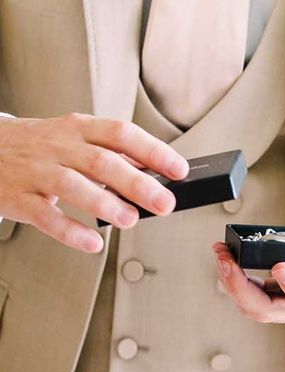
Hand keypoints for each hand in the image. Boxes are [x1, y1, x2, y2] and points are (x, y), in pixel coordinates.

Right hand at [0, 113, 188, 252]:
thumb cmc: (41, 146)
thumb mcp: (75, 137)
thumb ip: (113, 153)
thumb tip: (157, 172)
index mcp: (79, 128)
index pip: (121, 133)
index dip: (153, 151)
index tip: (179, 170)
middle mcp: (59, 146)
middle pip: (102, 162)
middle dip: (137, 183)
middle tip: (165, 203)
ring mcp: (36, 171)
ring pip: (72, 185)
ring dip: (105, 204)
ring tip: (131, 220)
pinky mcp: (18, 198)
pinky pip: (44, 216)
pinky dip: (70, 231)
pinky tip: (93, 243)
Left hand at [212, 229, 284, 325]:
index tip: (281, 266)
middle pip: (271, 311)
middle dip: (243, 287)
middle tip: (228, 259)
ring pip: (256, 307)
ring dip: (233, 283)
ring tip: (221, 253)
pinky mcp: (282, 297)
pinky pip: (254, 295)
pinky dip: (236, 278)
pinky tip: (227, 257)